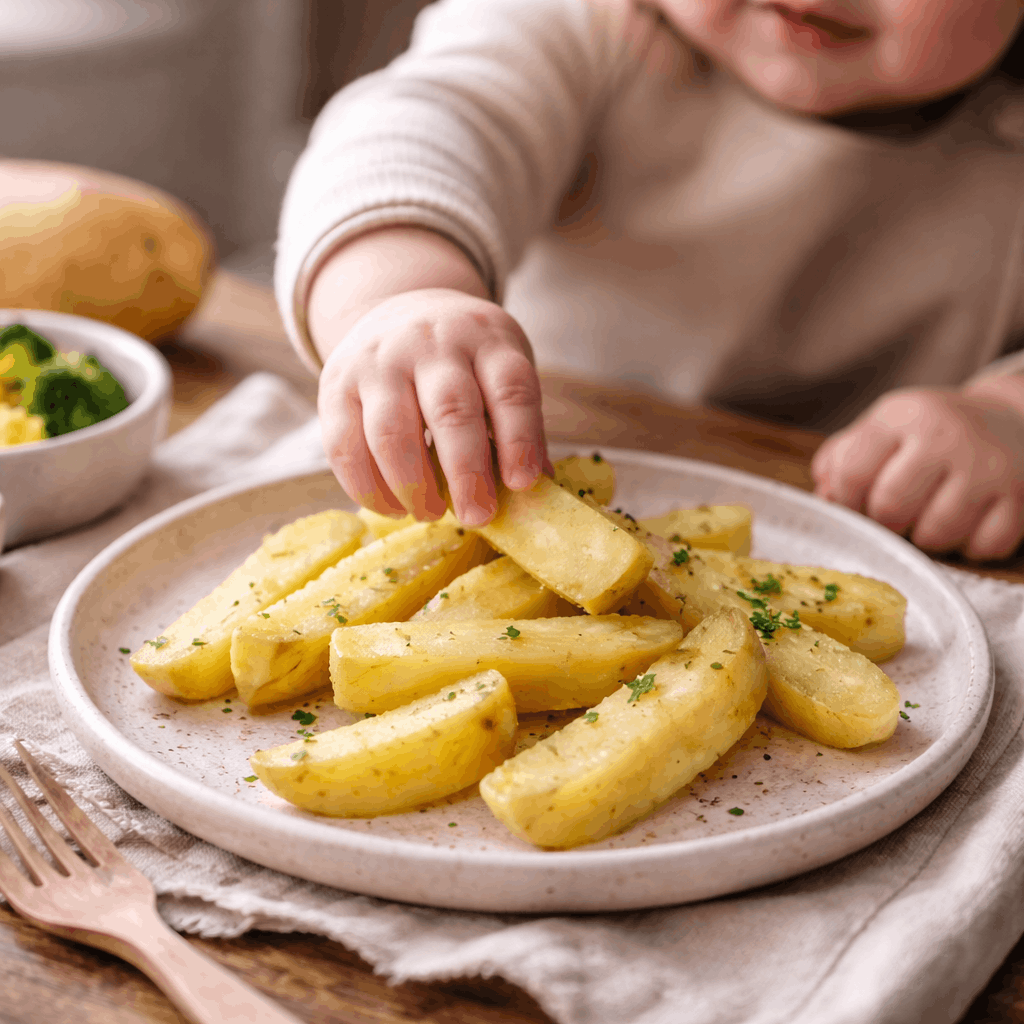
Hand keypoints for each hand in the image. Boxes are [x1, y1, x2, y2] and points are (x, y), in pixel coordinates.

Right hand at [316, 288, 546, 525]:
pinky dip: (367, 488)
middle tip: (478, 515)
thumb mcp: (500, 373)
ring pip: (391, 432)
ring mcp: (378, 362)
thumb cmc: (464, 360)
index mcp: (486, 340)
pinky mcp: (335, 385)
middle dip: (466, 472)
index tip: (523, 484)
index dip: (520, 439)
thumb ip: (518, 427)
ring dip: (413, 485)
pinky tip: (393, 507)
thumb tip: (538, 491)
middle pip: (451, 409)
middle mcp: (431, 343)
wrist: (400, 308)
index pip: (511, 389)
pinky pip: (343, 445)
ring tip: (431, 514)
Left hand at [811, 385, 1023, 560]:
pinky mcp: (1020, 497)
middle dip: (883, 523)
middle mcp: (946, 437)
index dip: (844, 501)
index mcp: (902, 417)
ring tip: (928, 518)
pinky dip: (968, 547)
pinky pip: (982, 547)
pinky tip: (965, 525)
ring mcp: (988, 468)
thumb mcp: (883, 429)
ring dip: (924, 539)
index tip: (854, 506)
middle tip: (893, 518)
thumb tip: (823, 497)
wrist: (1012, 420)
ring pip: (935, 534)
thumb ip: (842, 459)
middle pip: (891, 507)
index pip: (851, 473)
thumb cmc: (930, 434)